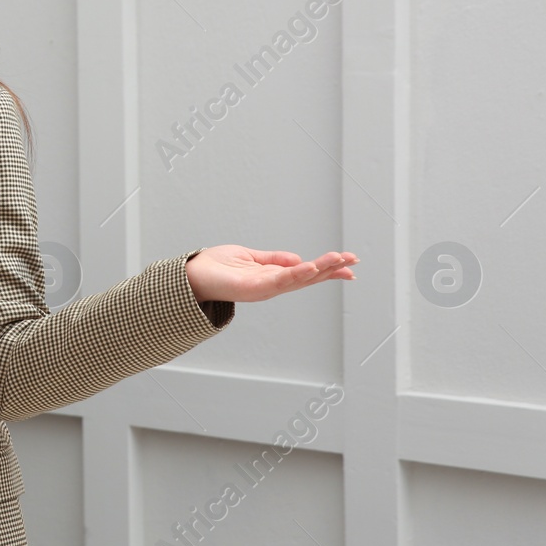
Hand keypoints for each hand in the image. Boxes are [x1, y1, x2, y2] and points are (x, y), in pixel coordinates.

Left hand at [185, 245, 357, 302]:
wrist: (192, 274)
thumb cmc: (216, 267)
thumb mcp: (250, 257)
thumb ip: (273, 259)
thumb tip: (298, 259)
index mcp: (273, 277)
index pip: (306, 272)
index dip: (328, 268)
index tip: (349, 264)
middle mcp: (273, 285)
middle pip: (309, 277)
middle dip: (331, 269)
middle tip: (353, 261)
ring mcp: (265, 288)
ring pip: (299, 278)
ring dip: (320, 269)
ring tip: (339, 260)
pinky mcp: (254, 287)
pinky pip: (280, 279)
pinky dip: (296, 273)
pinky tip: (311, 266)